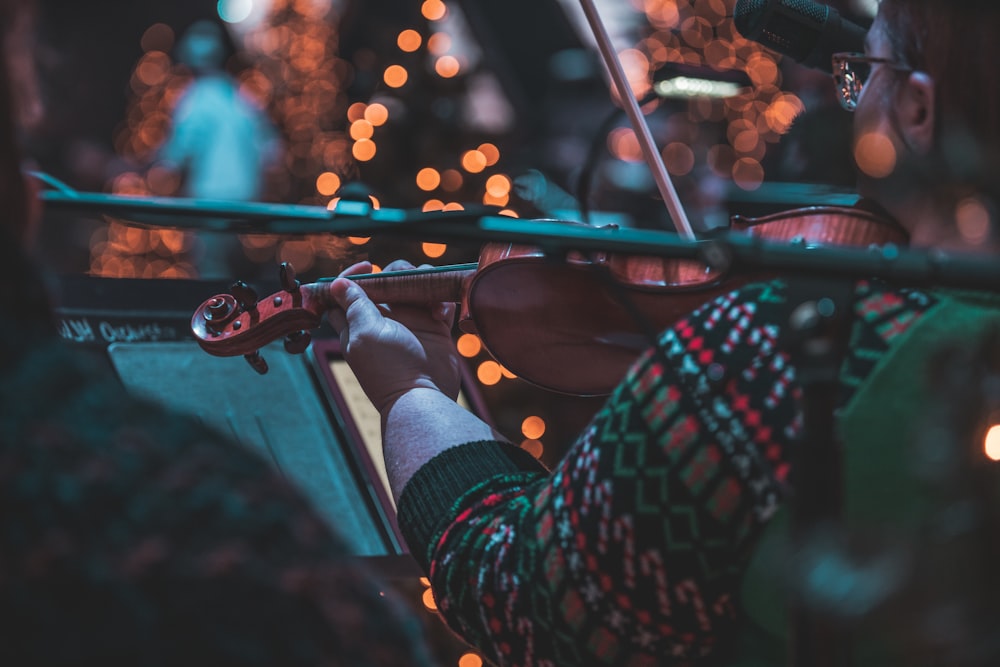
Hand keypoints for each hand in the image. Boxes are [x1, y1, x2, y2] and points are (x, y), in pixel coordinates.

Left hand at [326, 260, 461, 413]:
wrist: (424, 396)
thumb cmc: (388, 368)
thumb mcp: (364, 334)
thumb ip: (354, 306)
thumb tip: (337, 283)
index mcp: (358, 322)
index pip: (347, 291)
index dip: (353, 275)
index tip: (367, 267)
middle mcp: (383, 320)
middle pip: (386, 282)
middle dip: (397, 273)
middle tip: (407, 279)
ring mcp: (410, 323)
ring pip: (414, 288)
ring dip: (423, 284)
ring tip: (431, 297)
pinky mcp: (433, 328)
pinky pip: (438, 303)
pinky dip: (442, 302)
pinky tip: (442, 314)